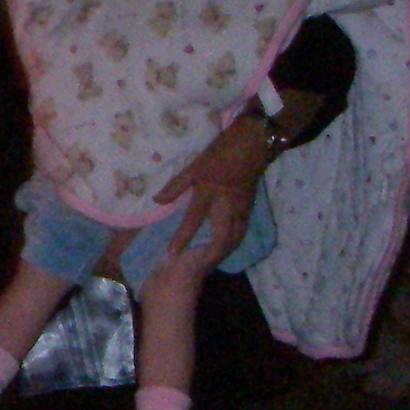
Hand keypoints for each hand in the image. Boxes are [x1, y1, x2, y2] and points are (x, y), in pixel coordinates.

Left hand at [152, 113, 269, 269]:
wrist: (252, 145)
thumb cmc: (220, 154)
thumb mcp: (194, 167)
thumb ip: (175, 186)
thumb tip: (156, 200)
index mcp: (209, 193)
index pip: (193, 220)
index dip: (182, 238)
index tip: (172, 255)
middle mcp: (226, 205)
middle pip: (221, 236)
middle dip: (211, 253)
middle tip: (199, 264)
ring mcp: (240, 208)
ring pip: (235, 236)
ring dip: (225, 250)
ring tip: (213, 260)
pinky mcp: (249, 207)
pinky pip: (242, 230)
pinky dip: (235, 240)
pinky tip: (229, 246)